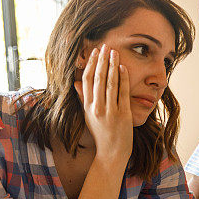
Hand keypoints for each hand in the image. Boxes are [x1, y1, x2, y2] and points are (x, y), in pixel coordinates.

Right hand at [74, 45, 132, 164]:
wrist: (111, 153)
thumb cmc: (101, 134)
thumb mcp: (88, 116)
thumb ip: (83, 98)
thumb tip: (75, 83)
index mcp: (87, 106)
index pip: (86, 80)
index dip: (90, 64)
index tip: (95, 52)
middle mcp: (96, 107)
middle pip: (97, 79)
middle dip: (101, 61)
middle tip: (105, 46)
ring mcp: (110, 111)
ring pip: (109, 83)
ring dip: (112, 66)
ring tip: (114, 52)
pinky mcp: (122, 115)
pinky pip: (122, 93)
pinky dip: (122, 79)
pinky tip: (123, 68)